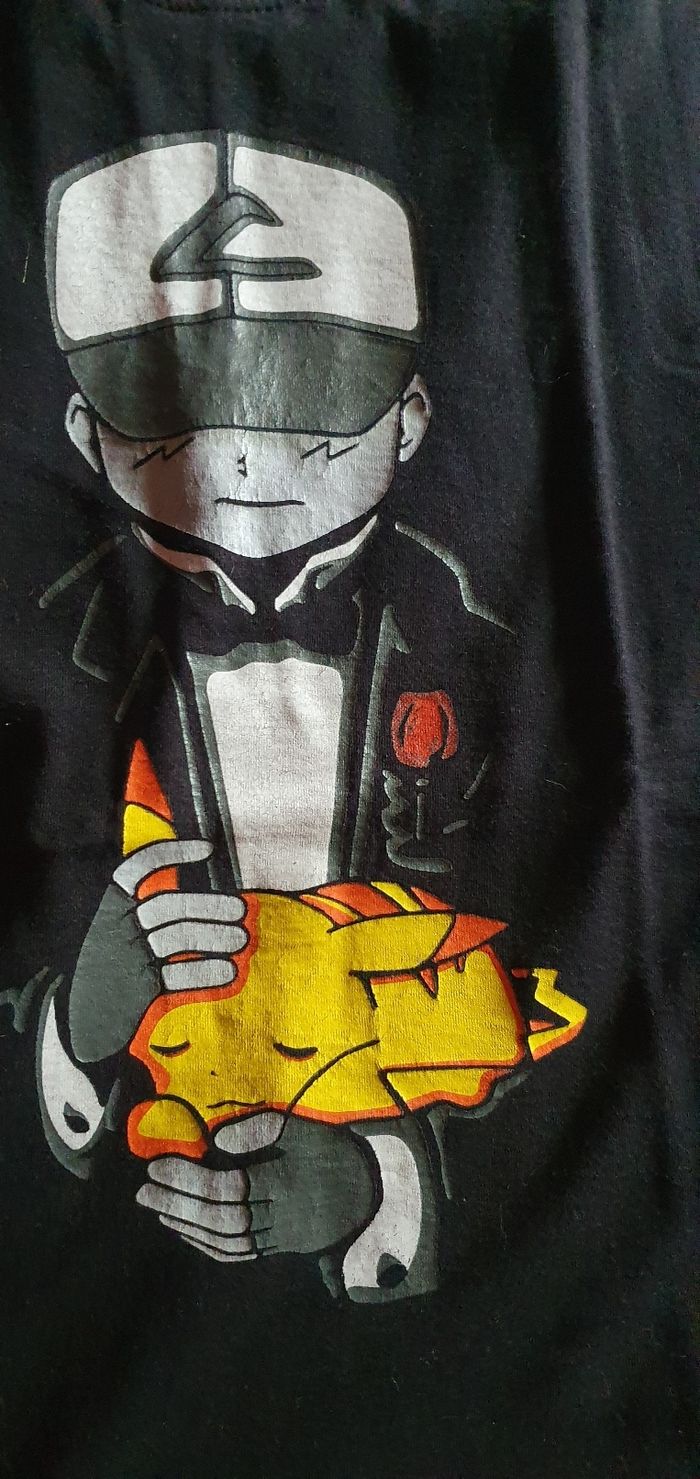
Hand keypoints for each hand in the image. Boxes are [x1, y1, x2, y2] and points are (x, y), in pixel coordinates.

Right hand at [113, 839, 246, 990]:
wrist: (78, 1021)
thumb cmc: (109, 967)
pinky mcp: (137, 988)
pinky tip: (229, 971)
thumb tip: (204, 892)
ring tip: (242, 939)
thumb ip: (144, 909)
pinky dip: (206, 972)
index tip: (208, 848)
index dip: (172, 852)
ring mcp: (126, 957)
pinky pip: (177, 975)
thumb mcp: (114, 929)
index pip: (137, 868)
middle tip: (242, 910)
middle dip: (209, 905)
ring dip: (215, 935)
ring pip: (178, 937)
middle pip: (169, 905)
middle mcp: (116, 926)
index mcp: (110, 905)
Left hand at [136, 1113, 378, 1261]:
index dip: (190, 1179)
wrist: (375, 1190)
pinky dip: (207, 1245)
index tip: (157, 1166)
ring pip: (227, 1240)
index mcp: (287, 1182)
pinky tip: (185, 1231)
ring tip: (156, 1208)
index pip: (229, 1187)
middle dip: (178, 1204)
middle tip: (143, 1191)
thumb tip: (215, 1139)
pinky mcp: (282, 1248)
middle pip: (222, 1217)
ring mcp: (282, 1237)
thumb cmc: (335, 1149)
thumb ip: (262, 1129)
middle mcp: (282, 1216)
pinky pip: (240, 1254)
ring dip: (187, 1226)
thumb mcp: (305, 1127)